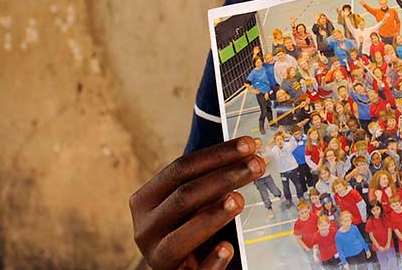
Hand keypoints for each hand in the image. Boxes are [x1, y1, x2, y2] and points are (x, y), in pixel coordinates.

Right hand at [130, 137, 263, 268]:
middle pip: (184, 196)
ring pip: (183, 235)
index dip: (215, 155)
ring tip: (240, 200)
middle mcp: (145, 228)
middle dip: (223, 178)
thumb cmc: (191, 228)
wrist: (184, 269)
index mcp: (145, 201)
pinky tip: (228, 248)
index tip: (248, 144)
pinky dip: (211, 260)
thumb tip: (247, 153)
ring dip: (213, 216)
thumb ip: (208, 184)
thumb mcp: (192, 205)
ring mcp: (157, 257)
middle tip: (256, 166)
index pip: (179, 169)